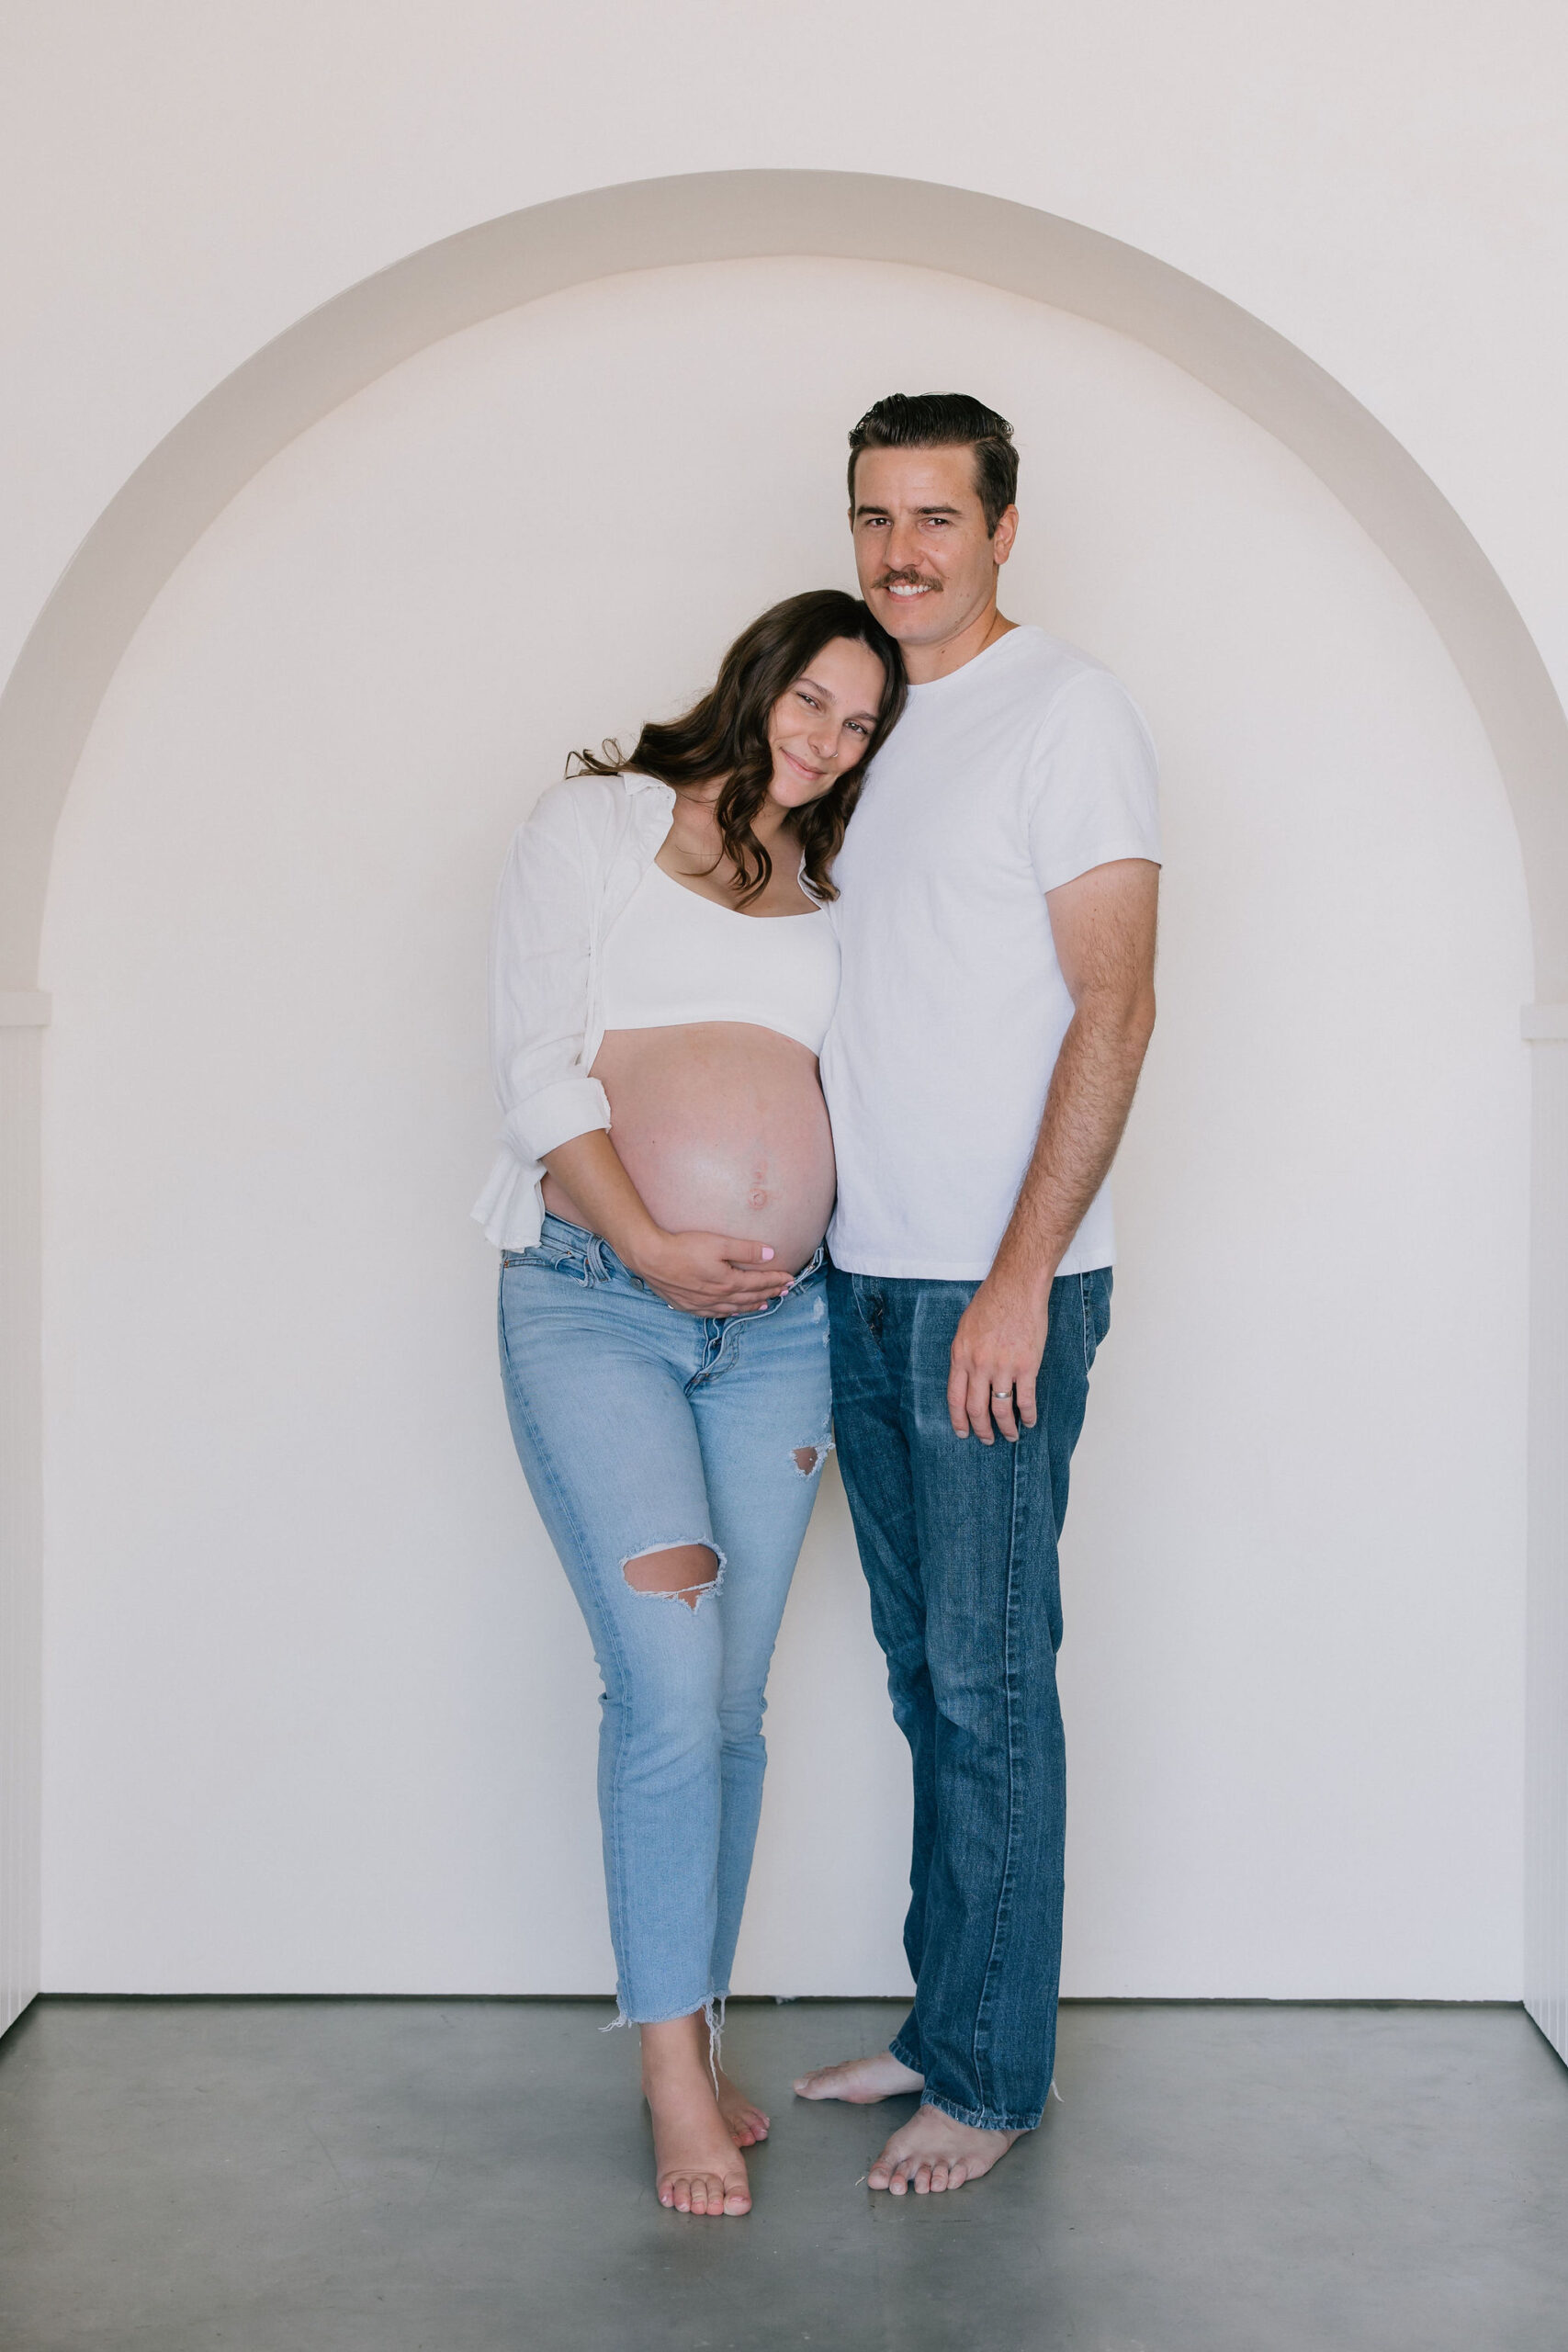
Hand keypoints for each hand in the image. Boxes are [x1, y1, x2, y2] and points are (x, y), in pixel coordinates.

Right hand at [631, 1229, 793, 1316]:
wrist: (652, 1258)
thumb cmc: (684, 1247)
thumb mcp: (718, 1243)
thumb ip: (746, 1250)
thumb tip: (771, 1254)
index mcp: (728, 1281)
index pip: (759, 1282)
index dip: (775, 1280)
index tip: (790, 1278)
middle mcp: (718, 1296)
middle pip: (750, 1297)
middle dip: (769, 1293)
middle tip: (783, 1291)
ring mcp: (703, 1303)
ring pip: (734, 1308)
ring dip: (752, 1306)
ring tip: (765, 1304)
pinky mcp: (688, 1305)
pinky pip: (715, 1313)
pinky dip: (729, 1313)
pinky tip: (732, 1311)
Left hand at [947, 1269, 1051, 1442]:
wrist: (1016, 1287)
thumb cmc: (991, 1302)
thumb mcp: (965, 1328)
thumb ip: (964, 1354)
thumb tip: (966, 1377)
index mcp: (961, 1356)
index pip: (955, 1398)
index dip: (959, 1420)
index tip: (962, 1433)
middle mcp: (979, 1365)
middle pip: (977, 1409)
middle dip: (981, 1430)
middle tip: (987, 1440)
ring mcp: (1003, 1367)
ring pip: (1001, 1410)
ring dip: (1006, 1428)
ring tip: (1010, 1436)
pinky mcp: (1027, 1366)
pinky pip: (1026, 1400)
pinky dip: (1028, 1415)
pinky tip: (1029, 1421)